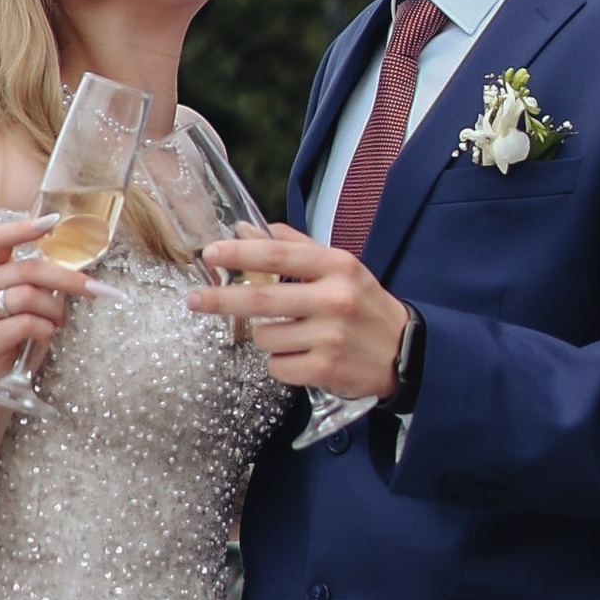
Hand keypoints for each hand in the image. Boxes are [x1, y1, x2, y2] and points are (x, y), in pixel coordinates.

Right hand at [0, 214, 100, 395]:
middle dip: (68, 279)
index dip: (24, 228)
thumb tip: (78, 268)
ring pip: (30, 297)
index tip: (54, 221)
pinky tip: (45, 338)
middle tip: (96, 290)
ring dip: (55, 311)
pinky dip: (47, 331)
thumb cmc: (13, 335)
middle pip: (29, 269)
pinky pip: (29, 324)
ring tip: (57, 323)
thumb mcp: (25, 302)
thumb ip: (40, 282)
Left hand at [190, 227, 410, 401]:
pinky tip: (301, 356)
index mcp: (337, 266)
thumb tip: (246, 229)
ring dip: (265, 337)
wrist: (405, 352)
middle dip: (221, 300)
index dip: (241, 253)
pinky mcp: (326, 369)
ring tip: (289, 335)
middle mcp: (335, 299)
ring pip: (266, 337)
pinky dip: (280, 363)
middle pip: (262, 300)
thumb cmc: (363, 305)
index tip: (212, 253)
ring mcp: (331, 337)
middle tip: (194, 300)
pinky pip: (277, 367)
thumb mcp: (341, 267)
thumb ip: (296, 247)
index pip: (280, 254)